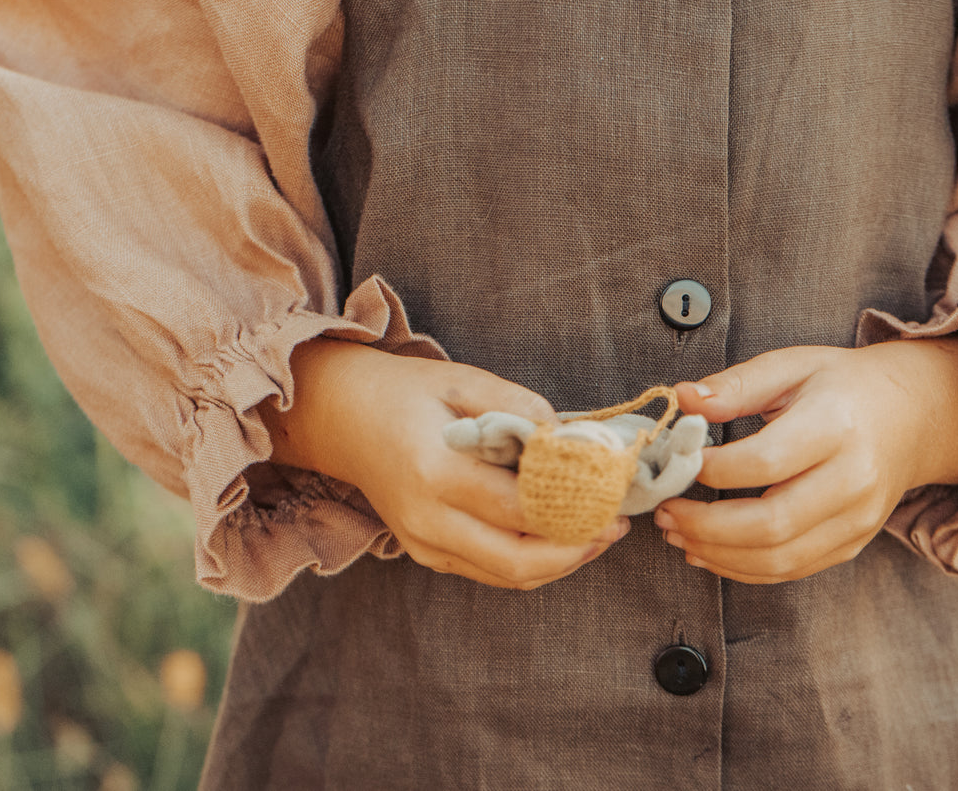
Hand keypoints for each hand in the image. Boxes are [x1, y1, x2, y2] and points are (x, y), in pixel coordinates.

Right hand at [259, 339, 628, 589]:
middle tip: (616, 525)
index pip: (522, 507)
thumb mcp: (464, 381)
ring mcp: (423, 543)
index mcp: (435, 472)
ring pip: (508, 576)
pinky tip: (560, 537)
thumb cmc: (405, 392)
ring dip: (561, 562)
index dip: (576, 505)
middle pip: (519, 560)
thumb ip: (520, 408)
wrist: (342, 417)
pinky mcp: (425, 553)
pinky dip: (531, 561)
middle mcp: (426, 518)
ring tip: (599, 533)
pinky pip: (489, 572)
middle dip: (577, 549)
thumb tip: (572, 439)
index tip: (614, 490)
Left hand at [654, 336, 957, 583]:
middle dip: (706, 525)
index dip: (712, 469)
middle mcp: (854, 480)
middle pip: (772, 523)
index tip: (677, 462)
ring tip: (677, 533)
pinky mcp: (852, 544)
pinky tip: (707, 551)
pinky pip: (791, 570)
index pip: (766, 460)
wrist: (913, 416)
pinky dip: (742, 568)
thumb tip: (681, 400)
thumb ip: (735, 385)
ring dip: (717, 554)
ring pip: (780, 558)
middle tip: (666, 511)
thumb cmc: (842, 387)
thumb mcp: (790, 367)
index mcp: (837, 425)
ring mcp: (858, 520)